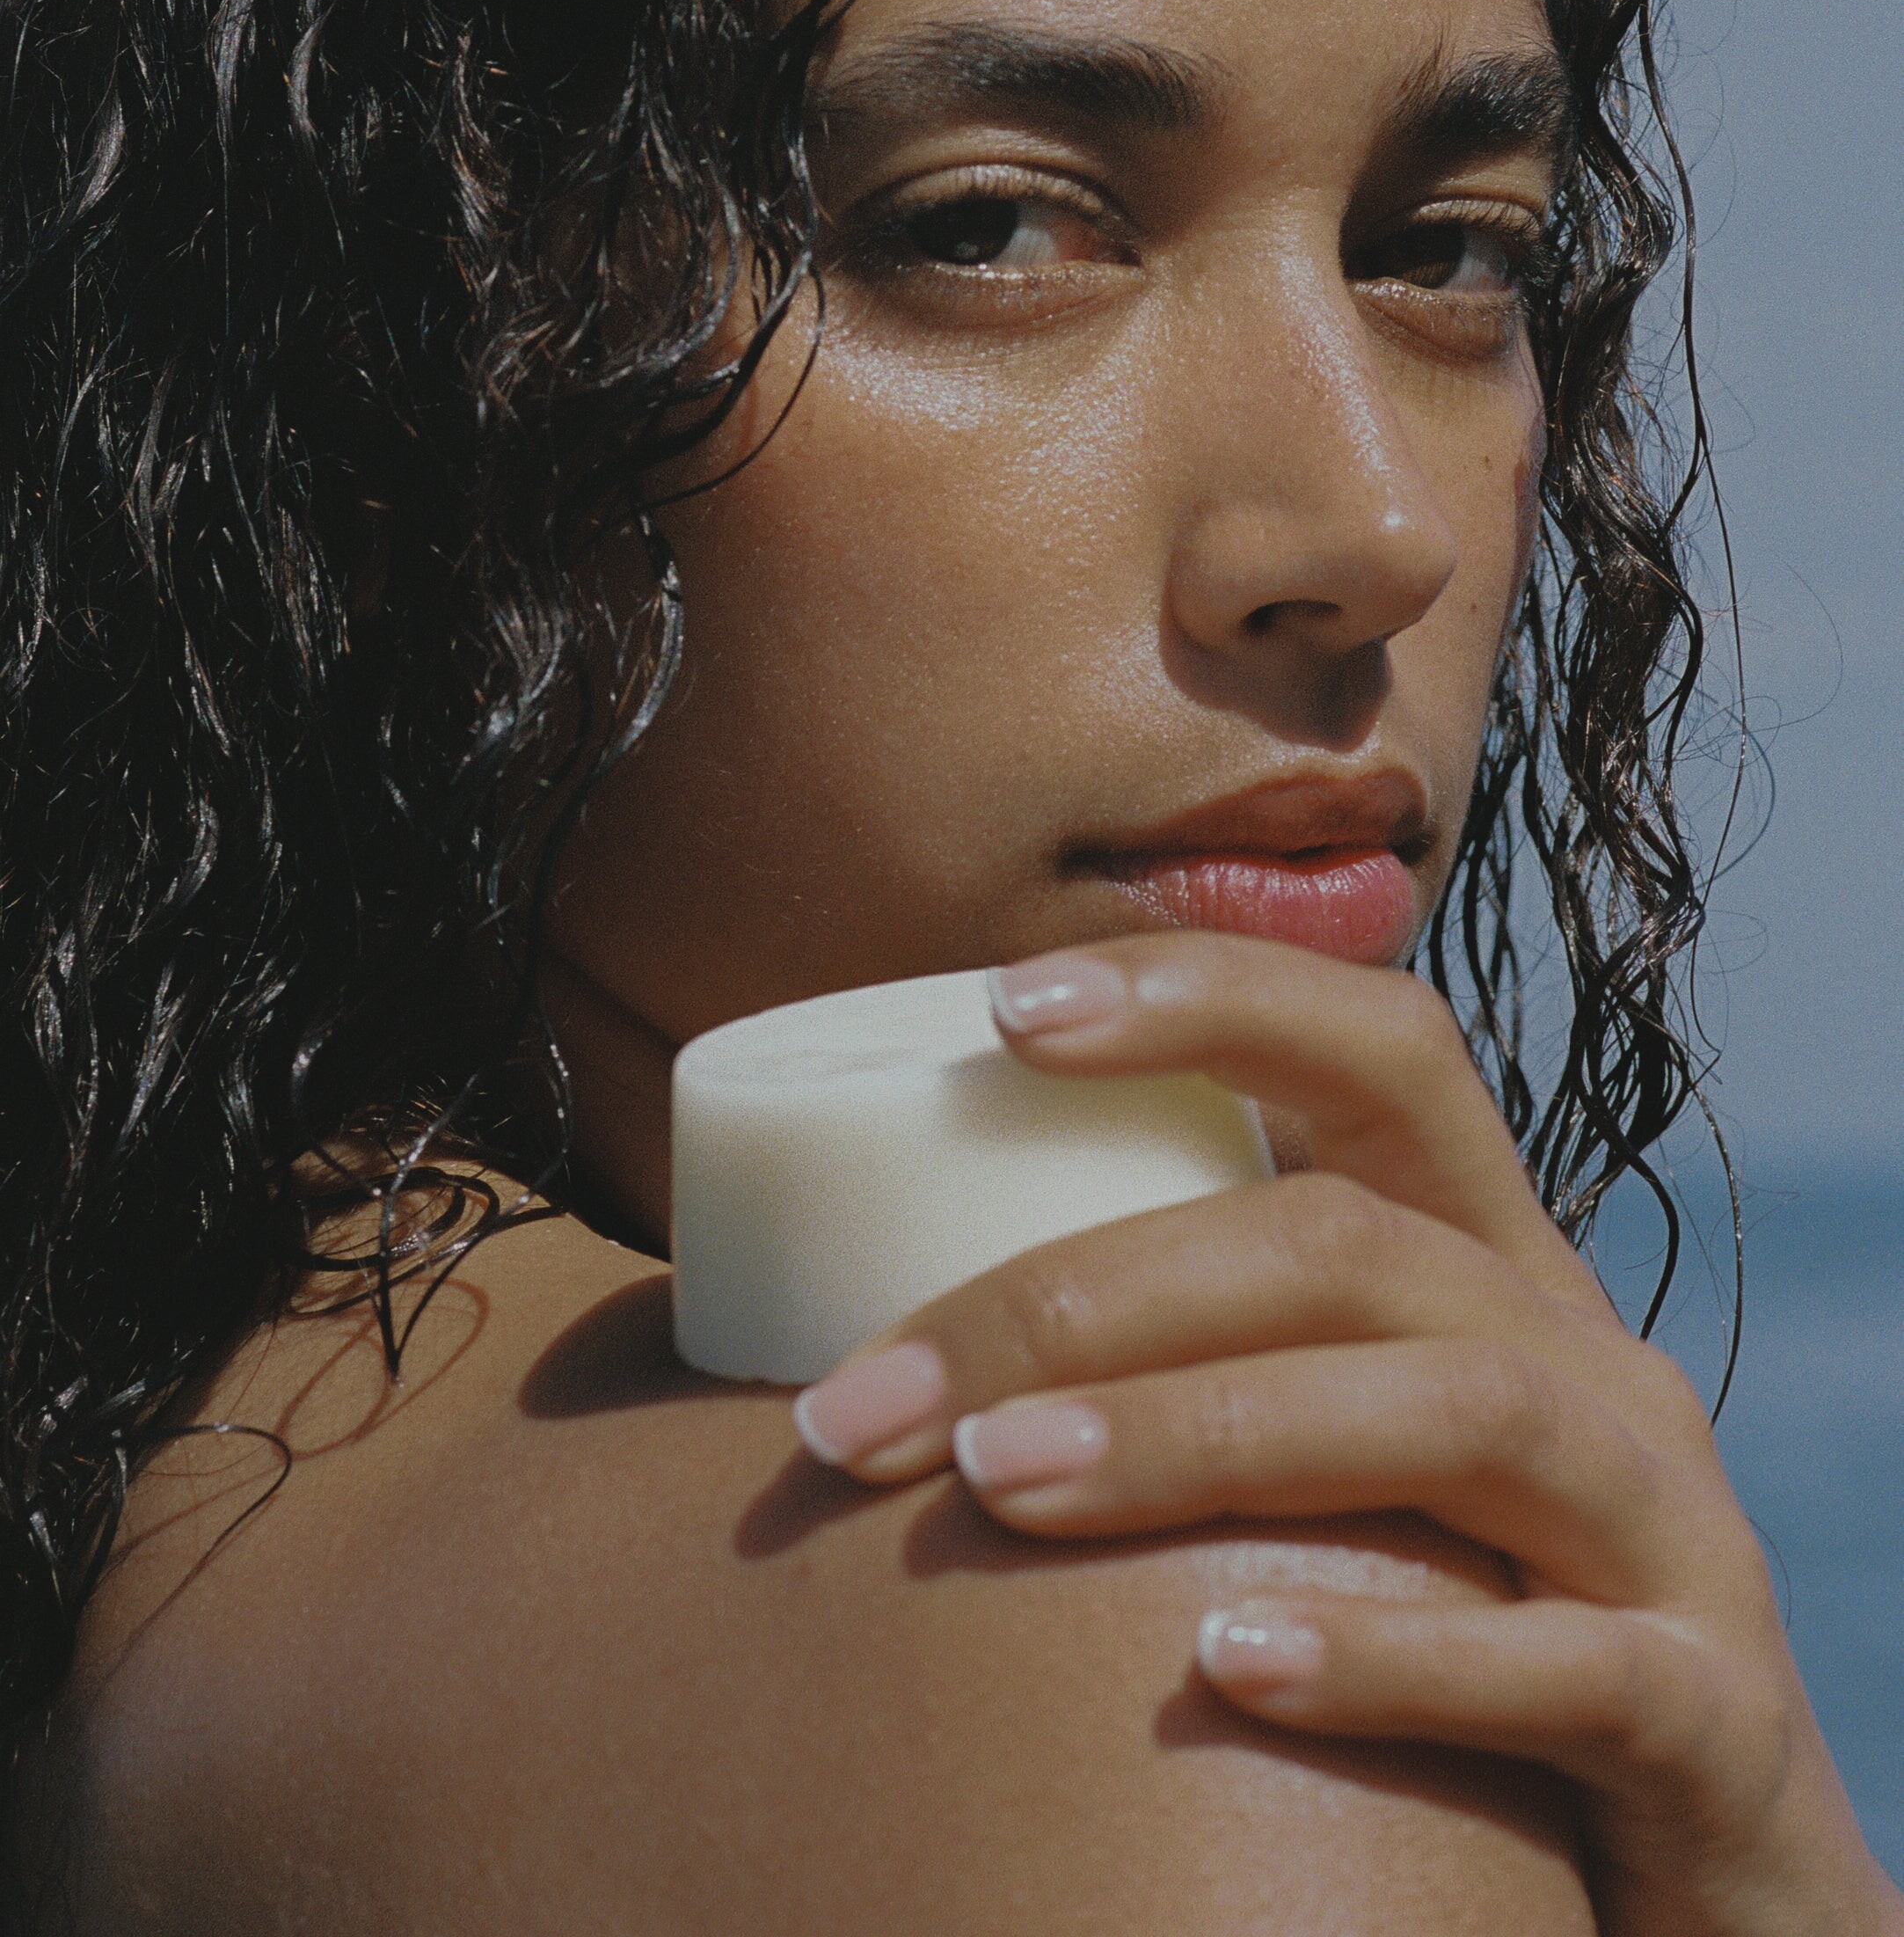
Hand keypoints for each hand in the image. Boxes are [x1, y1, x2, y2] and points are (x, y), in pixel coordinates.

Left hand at [790, 933, 1902, 1936]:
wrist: (1726, 1881)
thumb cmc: (1463, 1637)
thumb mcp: (1344, 1476)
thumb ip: (1195, 1387)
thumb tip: (889, 1370)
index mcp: (1492, 1268)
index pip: (1376, 1051)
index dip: (1209, 995)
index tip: (1005, 1007)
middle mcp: (1586, 1359)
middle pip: (1349, 1238)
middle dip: (1092, 1292)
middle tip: (878, 1400)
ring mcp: (1666, 1525)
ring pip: (1454, 1404)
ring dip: (1206, 1433)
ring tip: (1003, 1484)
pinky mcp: (1713, 1715)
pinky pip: (1566, 1661)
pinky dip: (1391, 1654)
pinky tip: (1223, 1669)